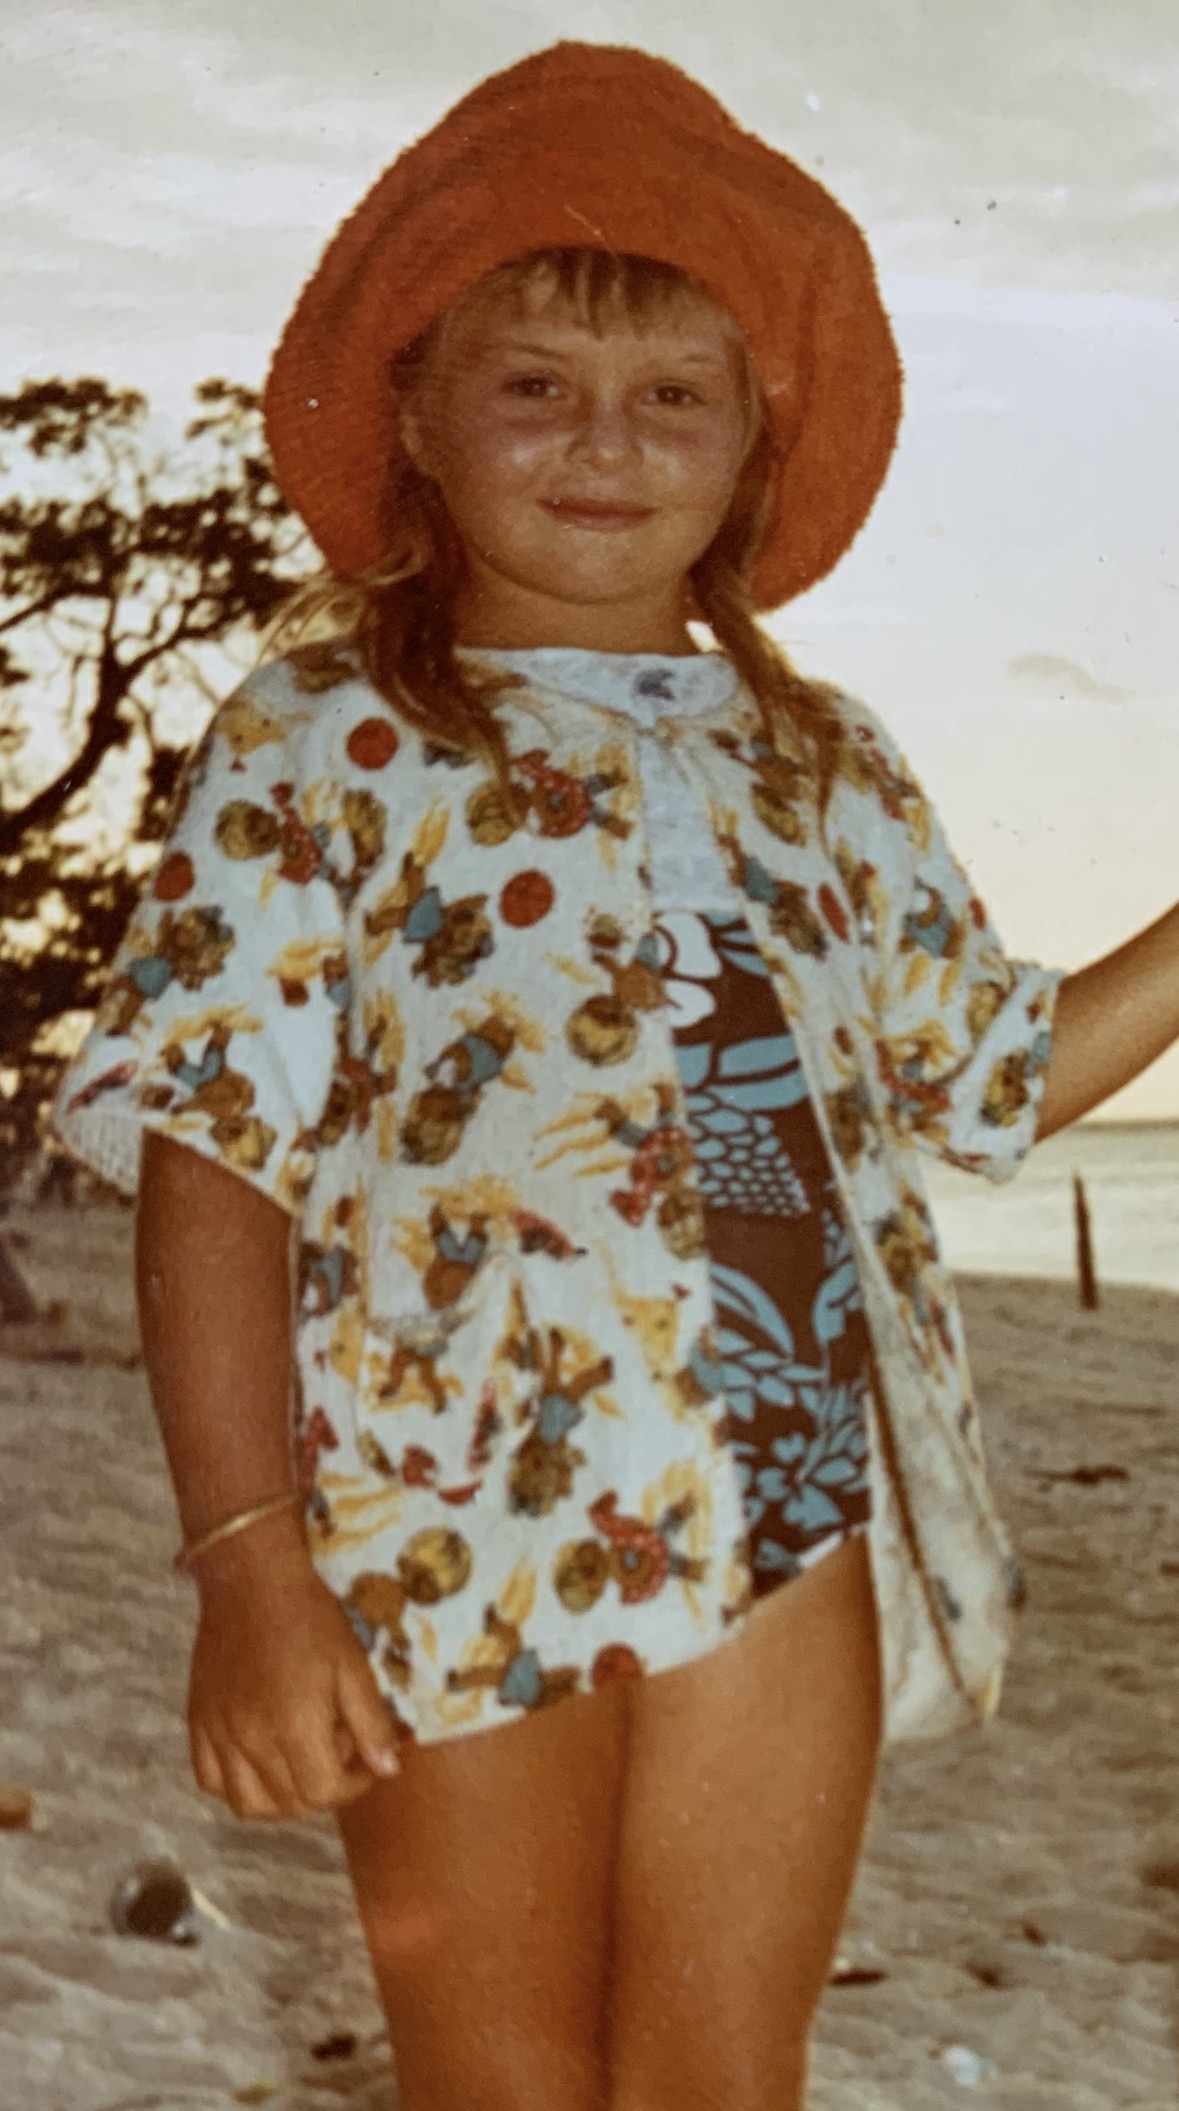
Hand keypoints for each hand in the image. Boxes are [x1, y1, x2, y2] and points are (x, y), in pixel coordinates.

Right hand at [186, 1535, 400, 1819]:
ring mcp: (219, 1734)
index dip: (355, 1785)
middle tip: (338, 1755)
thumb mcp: (353, 1665)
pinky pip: (210, 1780)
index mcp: (294, 1726)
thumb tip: (389, 1770)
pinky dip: (236, 1785)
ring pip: (249, 1804)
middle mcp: (251, 1739)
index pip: (325, 1792)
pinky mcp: (198, 1723)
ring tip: (301, 1766)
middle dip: (324, 1789)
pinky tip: (259, 1760)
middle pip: (291, 1803)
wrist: (252, 1580)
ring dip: (282, 1800)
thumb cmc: (311, 1618)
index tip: (367, 1763)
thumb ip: (372, 1724)